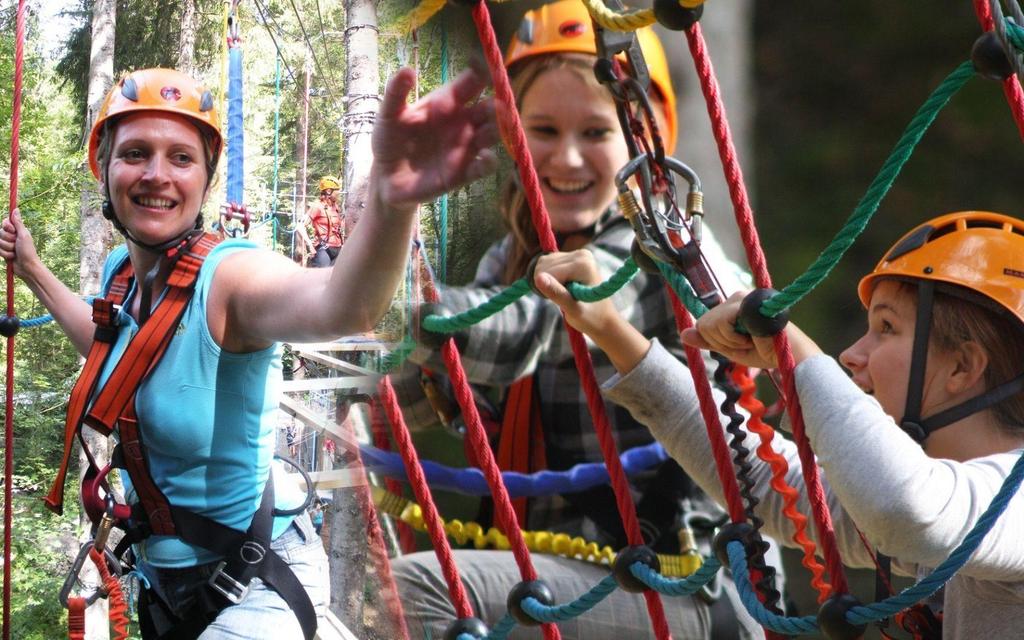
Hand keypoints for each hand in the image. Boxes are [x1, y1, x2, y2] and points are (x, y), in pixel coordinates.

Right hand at [0, 209, 40, 278]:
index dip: (7, 226)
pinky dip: (5, 254)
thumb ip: (18, 223)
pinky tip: (12, 257)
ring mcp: (7, 244)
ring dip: (7, 248)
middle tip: (16, 244)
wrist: (26, 267)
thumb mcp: (23, 235)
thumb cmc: (28, 251)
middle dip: (8, 239)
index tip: (13, 231)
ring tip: (15, 252)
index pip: (5, 222)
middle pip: (0, 232)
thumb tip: (16, 209)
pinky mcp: (4, 252)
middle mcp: (12, 236)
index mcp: (18, 230)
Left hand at [372, 67, 498, 209]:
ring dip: (498, 130)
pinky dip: (490, 161)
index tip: (487, 69)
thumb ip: (396, 93)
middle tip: (497, 105)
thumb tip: (407, 69)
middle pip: (489, 108)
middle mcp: (462, 122)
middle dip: (497, 105)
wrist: (385, 177)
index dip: (483, 73)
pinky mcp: (464, 172)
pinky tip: (485, 157)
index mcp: (447, 102)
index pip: (472, 83)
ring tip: (493, 128)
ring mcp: (465, 147)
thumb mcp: (388, 115)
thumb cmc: (388, 140)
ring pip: (493, 134)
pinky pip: (485, 166)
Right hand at [531, 250, 621, 339]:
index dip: (548, 290)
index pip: (548, 272)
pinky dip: (549, 277)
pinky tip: (562, 286)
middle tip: (564, 298)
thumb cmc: (590, 317)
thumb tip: (538, 278)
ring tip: (564, 293)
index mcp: (583, 264)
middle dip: (547, 284)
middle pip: (544, 265)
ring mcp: (577, 253)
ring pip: (543, 263)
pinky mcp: (572, 255)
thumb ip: (556, 293)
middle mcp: (581, 254)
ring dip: (547, 281)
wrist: (603, 318)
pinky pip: (547, 263)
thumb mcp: (572, 309)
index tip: (564, 301)